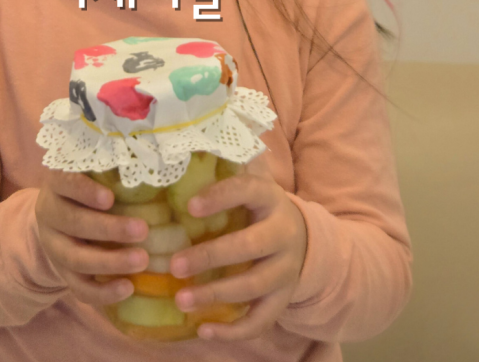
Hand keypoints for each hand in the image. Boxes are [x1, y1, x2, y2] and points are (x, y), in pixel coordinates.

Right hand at [35, 169, 149, 305]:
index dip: (84, 191)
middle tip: (142, 230)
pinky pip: (79, 288)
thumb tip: (155, 164)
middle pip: (73, 223)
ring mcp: (54, 247)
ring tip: (142, 261)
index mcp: (57, 184)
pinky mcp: (63, 274)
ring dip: (110, 262)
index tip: (110, 198)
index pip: (65, 183)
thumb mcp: (94, 173)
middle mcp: (50, 214)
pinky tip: (128, 288)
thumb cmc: (90, 188)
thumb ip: (114, 170)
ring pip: (76, 258)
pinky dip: (103, 292)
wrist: (59, 220)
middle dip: (109, 229)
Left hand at [169, 153, 307, 340]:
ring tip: (180, 300)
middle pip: (249, 246)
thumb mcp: (249, 186)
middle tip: (174, 265)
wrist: (304, 239)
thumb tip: (181, 147)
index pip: (247, 191)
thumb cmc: (258, 209)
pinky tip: (204, 331)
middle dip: (211, 257)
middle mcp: (282, 233)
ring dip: (215, 295)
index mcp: (269, 198)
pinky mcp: (283, 299)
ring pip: (254, 286)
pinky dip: (234, 331)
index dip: (220, 197)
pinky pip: (261, 319)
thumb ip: (223, 171)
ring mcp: (286, 270)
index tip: (189, 206)